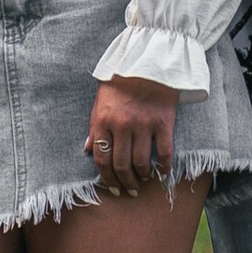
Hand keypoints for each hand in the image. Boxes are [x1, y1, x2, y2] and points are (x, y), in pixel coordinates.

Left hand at [86, 75, 177, 194]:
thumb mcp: (100, 102)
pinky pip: (164, 152)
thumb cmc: (120, 83)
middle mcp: (122, 125)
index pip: (102, 160)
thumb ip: (94, 127)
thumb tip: (87, 150)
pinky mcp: (163, 122)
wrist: (147, 62)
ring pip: (141, 163)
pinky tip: (162, 172)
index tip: (114, 188)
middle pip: (121, 165)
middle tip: (129, 190)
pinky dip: (163, 167)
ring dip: (142, 176)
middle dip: (125, 183)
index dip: (107, 179)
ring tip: (143, 179)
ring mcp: (143, 125)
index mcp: (103, 121)